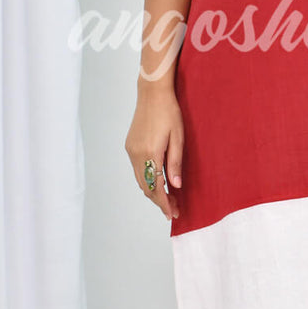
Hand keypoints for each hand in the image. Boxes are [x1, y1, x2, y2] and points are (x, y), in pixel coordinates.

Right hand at [125, 89, 183, 220]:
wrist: (152, 93)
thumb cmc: (170, 112)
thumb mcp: (178, 138)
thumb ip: (175, 163)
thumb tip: (176, 186)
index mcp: (151, 153)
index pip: (157, 187)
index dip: (164, 203)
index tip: (173, 214)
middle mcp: (137, 154)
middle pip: (146, 187)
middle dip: (159, 201)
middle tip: (174, 210)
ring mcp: (131, 151)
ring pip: (140, 180)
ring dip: (152, 191)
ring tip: (168, 199)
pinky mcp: (129, 146)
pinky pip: (137, 170)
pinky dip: (147, 180)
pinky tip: (157, 182)